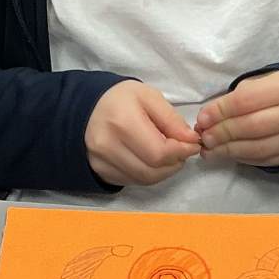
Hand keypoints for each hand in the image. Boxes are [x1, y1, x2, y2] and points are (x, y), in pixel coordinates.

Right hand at [85, 81, 199, 187]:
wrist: (86, 107)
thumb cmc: (120, 99)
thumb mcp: (148, 97)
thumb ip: (171, 119)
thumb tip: (190, 141)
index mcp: (122, 123)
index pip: (159, 152)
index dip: (182, 152)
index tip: (193, 144)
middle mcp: (108, 146)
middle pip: (152, 170)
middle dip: (175, 163)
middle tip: (183, 151)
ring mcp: (102, 162)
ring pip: (144, 180)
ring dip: (164, 171)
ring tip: (170, 156)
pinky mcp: (101, 172)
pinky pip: (133, 181)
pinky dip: (149, 175)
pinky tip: (152, 161)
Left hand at [195, 72, 278, 167]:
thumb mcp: (262, 83)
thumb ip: (236, 98)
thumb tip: (208, 119)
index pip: (246, 101)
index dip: (220, 111)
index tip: (202, 119)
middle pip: (253, 127)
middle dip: (223, 133)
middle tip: (205, 137)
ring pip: (259, 149)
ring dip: (229, 150)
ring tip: (210, 149)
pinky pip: (265, 160)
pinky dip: (243, 158)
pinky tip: (228, 154)